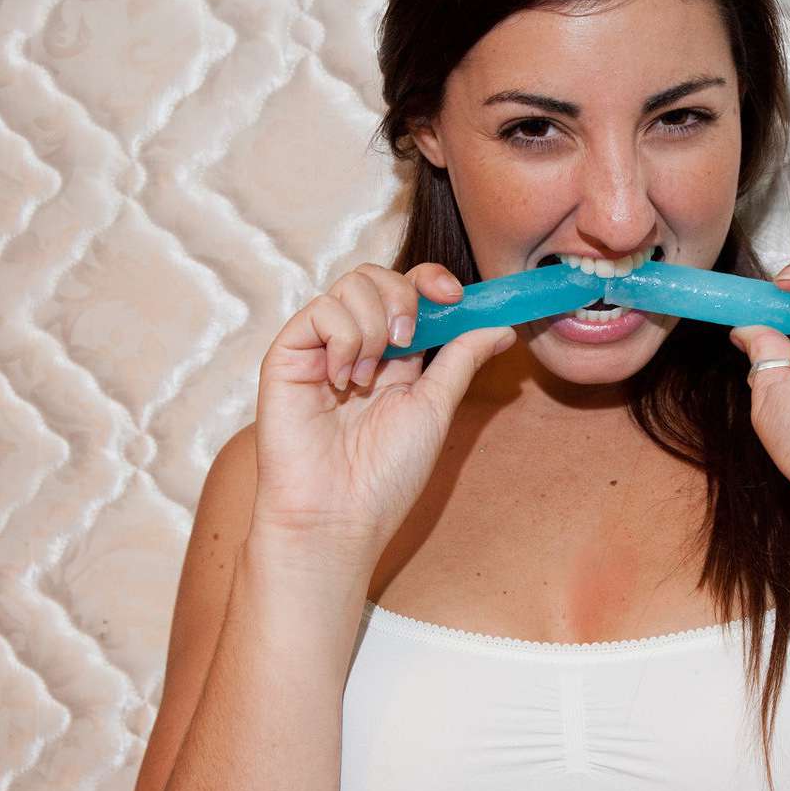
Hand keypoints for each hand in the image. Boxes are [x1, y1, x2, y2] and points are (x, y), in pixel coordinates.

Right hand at [251, 261, 514, 560]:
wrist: (338, 514)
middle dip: (404, 298)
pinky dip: (343, 339)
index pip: (410, 292)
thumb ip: (462, 358)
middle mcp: (356, 346)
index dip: (431, 281)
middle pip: (378, 276)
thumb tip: (501, 326)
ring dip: (374, 326)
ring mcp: (320, 348)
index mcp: (394, 358)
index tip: (453, 295)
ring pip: (351, 285)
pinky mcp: (288, 355)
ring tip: (367, 379)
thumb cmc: (386, 474)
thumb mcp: (435, 407)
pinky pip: (321, 310)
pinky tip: (341, 381)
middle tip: (407, 342)